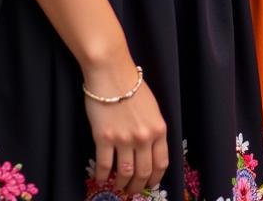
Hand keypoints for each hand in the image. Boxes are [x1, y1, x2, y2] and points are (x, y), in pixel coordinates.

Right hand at [84, 62, 168, 195]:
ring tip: (118, 186)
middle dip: (138, 186)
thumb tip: (149, 150)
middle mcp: (143, 137)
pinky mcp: (103, 139)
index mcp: (159, 129)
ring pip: (124, 173)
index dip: (155, 178)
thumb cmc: (133, 86)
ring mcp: (123, 140)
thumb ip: (153, 129)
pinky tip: (101, 178)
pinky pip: (104, 166)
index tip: (150, 184)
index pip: (161, 162)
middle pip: (143, 172)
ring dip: (121, 184)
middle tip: (132, 190)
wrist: (112, 73)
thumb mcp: (152, 108)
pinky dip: (102, 176)